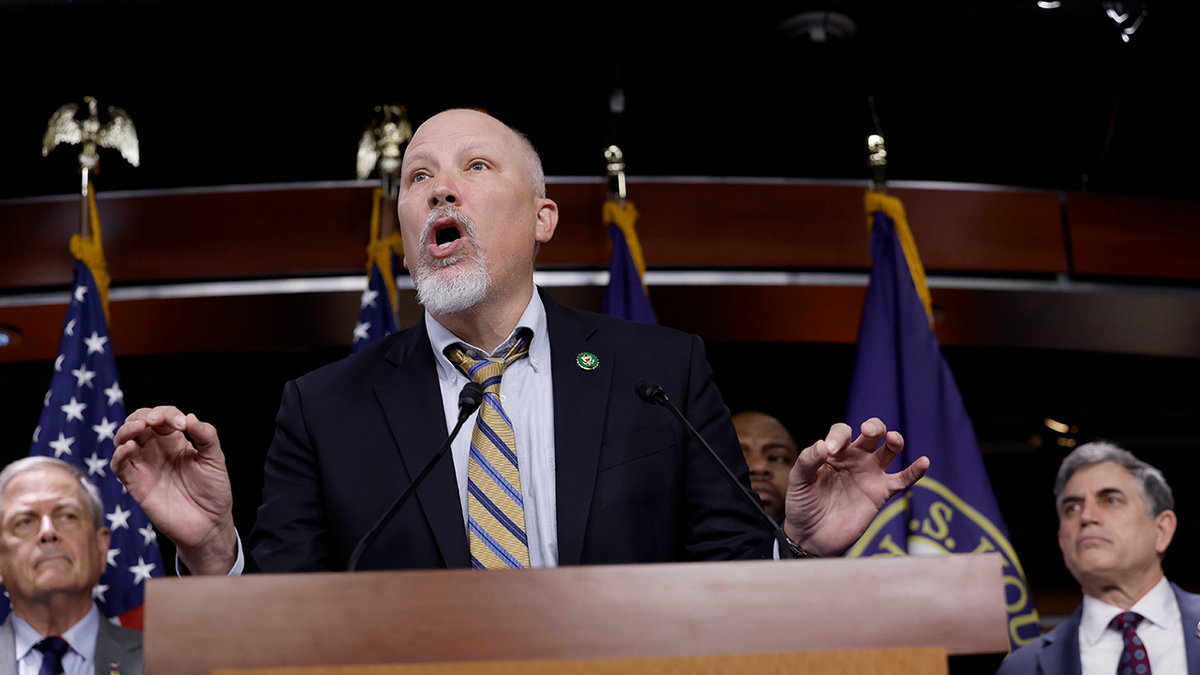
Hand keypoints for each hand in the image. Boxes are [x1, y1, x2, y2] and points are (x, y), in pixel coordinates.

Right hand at [112, 406, 237, 574]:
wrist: (208, 524)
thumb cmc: (213, 491)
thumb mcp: (215, 459)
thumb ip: (207, 436)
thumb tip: (191, 417)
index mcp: (175, 441)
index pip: (163, 416)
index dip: (169, 414)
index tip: (182, 425)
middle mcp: (157, 450)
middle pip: (139, 422)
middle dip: (144, 415)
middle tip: (155, 420)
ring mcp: (144, 466)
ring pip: (124, 440)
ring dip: (127, 429)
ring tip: (139, 427)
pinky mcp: (136, 484)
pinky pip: (119, 466)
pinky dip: (120, 454)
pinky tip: (130, 447)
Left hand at [783, 418, 927, 556]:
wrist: (812, 537)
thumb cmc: (802, 505)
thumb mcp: (798, 481)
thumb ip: (807, 461)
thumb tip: (822, 445)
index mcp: (833, 451)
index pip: (842, 431)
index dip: (838, 436)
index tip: (830, 451)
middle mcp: (854, 458)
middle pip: (872, 433)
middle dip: (873, 426)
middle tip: (867, 431)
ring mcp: (870, 474)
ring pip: (889, 450)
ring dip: (894, 440)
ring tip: (893, 439)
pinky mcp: (881, 493)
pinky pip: (902, 479)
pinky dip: (915, 471)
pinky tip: (924, 462)